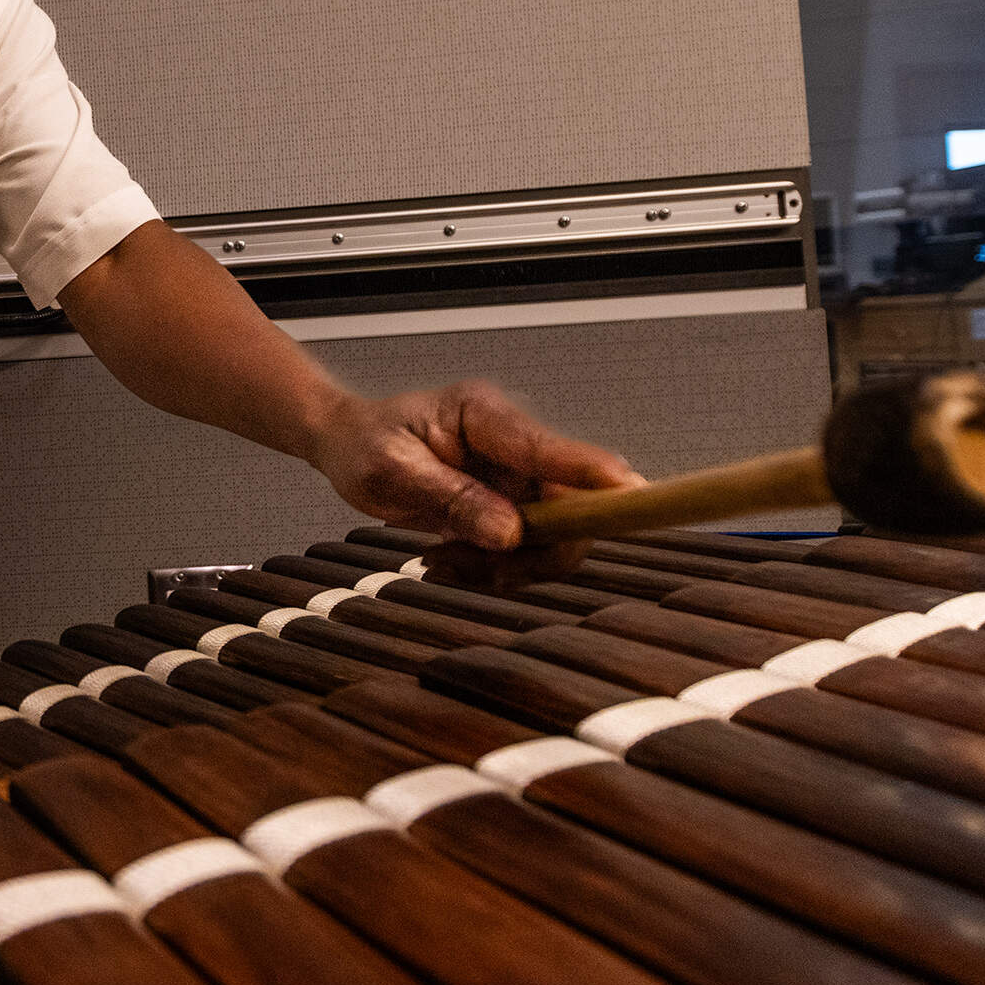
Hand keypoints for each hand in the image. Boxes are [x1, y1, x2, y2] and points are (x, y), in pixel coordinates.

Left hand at [306, 378, 640, 554]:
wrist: (349, 444)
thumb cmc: (365, 443)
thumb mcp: (391, 471)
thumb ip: (452, 498)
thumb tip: (511, 533)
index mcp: (486, 415)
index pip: (555, 448)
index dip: (598, 476)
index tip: (635, 496)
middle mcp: (514, 444)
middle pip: (570, 505)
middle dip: (533, 550)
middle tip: (466, 563)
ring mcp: (518, 476)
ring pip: (552, 538)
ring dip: (505, 566)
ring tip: (441, 560)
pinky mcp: (514, 504)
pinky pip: (526, 550)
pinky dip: (492, 569)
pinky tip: (446, 560)